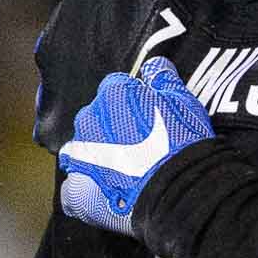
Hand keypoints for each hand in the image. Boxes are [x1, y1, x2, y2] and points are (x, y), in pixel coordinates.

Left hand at [58, 58, 213, 236]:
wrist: (179, 187)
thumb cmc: (184, 141)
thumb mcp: (184, 101)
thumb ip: (165, 78)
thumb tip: (154, 64)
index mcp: (113, 94)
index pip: (115, 89)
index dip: (134, 103)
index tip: (148, 117)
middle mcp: (90, 120)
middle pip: (96, 118)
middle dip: (113, 128)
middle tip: (140, 144)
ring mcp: (82, 154)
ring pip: (82, 150)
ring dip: (98, 156)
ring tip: (124, 170)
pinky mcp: (78, 187)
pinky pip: (73, 188)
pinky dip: (87, 189)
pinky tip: (108, 193)